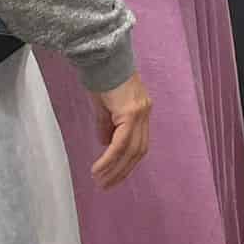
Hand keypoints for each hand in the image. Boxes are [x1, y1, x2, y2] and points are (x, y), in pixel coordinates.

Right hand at [89, 70, 152, 187]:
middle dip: (122, 171)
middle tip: (106, 185)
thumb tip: (105, 144)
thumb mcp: (105, 105)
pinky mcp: (130, 112)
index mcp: (141, 110)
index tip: (115, 177)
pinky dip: (110, 158)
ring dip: (114, 169)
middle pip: (138, 150)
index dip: (128, 162)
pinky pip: (121, 143)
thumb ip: (107, 125)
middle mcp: (144, 112)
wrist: (103, 57)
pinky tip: (98, 168)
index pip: (139, 143)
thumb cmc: (102, 77)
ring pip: (130, 150)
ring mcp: (140, 112)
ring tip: (99, 180)